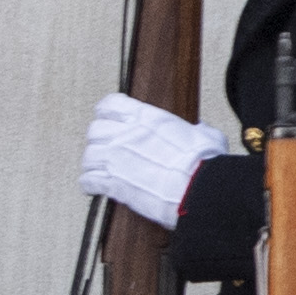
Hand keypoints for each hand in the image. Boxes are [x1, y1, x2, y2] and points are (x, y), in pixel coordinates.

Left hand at [80, 92, 222, 232]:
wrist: (198, 190)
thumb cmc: (205, 165)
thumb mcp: (207, 137)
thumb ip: (199, 130)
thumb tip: (201, 130)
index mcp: (148, 118)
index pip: (111, 104)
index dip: (106, 112)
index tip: (107, 118)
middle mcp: (127, 135)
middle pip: (95, 130)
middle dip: (99, 140)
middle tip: (106, 149)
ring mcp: (116, 158)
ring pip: (88, 155)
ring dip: (93, 163)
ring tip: (100, 170)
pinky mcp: (113, 183)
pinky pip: (88, 180)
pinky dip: (90, 184)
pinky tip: (96, 187)